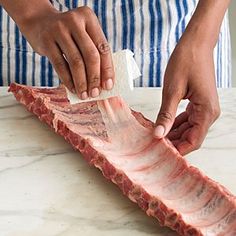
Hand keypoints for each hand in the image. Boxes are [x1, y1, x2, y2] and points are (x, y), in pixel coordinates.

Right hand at [19, 5, 114, 97]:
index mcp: (89, 18)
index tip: (108, 86)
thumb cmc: (68, 34)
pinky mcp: (46, 41)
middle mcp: (75, 21)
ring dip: (81, 82)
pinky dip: (68, 80)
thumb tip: (103, 82)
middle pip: (90, 55)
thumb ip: (94, 51)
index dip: (107, 69)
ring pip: (75, 62)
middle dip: (94, 78)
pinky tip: (73, 89)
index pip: (103, 47)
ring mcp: (59, 30)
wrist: (38, 22)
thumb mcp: (83, 34)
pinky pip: (60, 65)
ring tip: (84, 94)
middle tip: (95, 93)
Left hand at [154, 39, 219, 155]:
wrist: (195, 43)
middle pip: (191, 137)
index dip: (177, 150)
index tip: (161, 154)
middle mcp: (208, 113)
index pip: (193, 141)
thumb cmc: (186, 61)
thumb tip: (158, 134)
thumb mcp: (172, 90)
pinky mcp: (198, 103)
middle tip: (153, 145)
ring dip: (172, 133)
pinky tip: (162, 124)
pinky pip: (187, 120)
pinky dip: (174, 124)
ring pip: (188, 130)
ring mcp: (204, 108)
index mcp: (206, 111)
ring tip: (155, 135)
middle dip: (173, 142)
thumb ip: (166, 114)